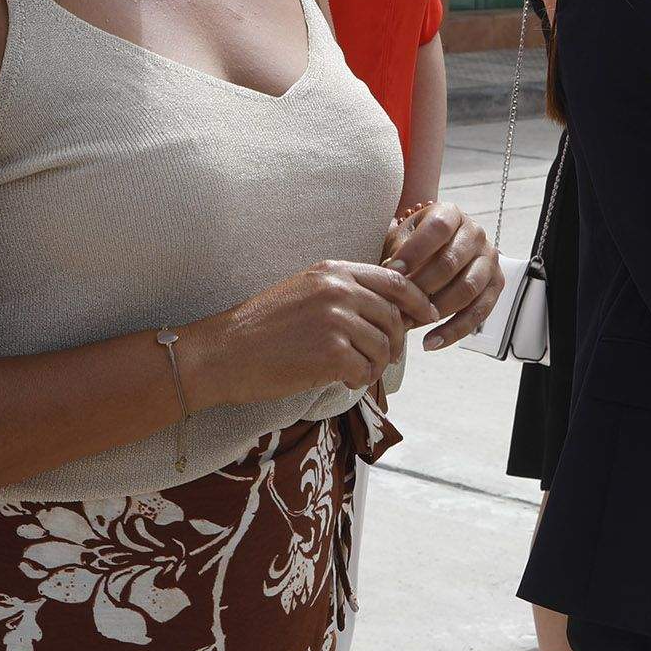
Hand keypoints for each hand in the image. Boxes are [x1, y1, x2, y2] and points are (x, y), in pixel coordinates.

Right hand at [204, 260, 435, 402]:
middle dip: (396, 341)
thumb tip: (391, 310)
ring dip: (375, 365)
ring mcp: (335, 319)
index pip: (395, 279)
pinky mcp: (331, 352)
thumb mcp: (305, 292)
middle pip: (394, 316)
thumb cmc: (262, 328)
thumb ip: (344, 292)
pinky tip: (343, 380)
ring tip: (356, 371)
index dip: (417, 300)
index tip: (427, 315)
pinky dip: (359, 380)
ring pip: (383, 346)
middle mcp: (339, 289)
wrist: (224, 353)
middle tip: (385, 357)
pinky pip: (365, 369)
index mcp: (334, 270)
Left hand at [380, 200, 503, 350]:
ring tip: (409, 325)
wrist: (434, 251)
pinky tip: (430, 342)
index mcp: (451, 213)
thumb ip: (396, 253)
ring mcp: (489, 259)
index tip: (391, 272)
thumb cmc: (411, 246)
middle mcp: (476, 233)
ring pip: (467, 289)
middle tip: (396, 306)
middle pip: (451, 262)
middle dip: (421, 287)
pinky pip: (479, 313)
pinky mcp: (496, 285)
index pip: (438, 229)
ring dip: (436, 310)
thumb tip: (391, 281)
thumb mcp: (401, 238)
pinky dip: (454, 331)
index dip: (414, 251)